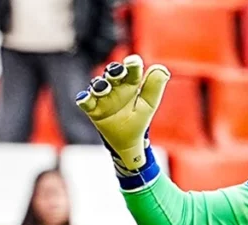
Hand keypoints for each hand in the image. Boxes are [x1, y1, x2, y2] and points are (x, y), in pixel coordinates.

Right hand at [76, 54, 169, 173]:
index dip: (132, 65)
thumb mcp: (149, 104)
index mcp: (131, 83)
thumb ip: (154, 87)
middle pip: (112, 74)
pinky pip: (85, 101)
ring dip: (100, 85)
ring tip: (103, 87)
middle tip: (117, 72)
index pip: (132, 71)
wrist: (127, 139)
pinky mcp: (92, 108)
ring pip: (98, 86)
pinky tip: (85, 98)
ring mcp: (102, 96)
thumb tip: (163, 69)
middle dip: (114, 71)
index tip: (134, 62)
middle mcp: (115, 86)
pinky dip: (84, 99)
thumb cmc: (138, 118)